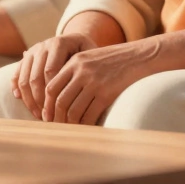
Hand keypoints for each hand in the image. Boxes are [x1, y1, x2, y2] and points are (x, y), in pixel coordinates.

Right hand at [11, 33, 96, 119]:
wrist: (76, 41)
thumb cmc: (87, 54)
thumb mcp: (91, 57)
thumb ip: (85, 70)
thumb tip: (79, 94)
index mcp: (59, 43)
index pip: (51, 71)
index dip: (53, 93)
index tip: (59, 111)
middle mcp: (43, 46)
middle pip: (36, 77)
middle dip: (40, 100)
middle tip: (48, 118)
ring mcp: (32, 51)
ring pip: (24, 79)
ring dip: (29, 99)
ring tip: (38, 115)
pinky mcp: (25, 58)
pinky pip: (17, 75)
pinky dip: (17, 88)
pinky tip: (21, 101)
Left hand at [43, 39, 159, 124]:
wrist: (137, 56)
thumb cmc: (112, 60)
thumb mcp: (89, 58)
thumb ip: (73, 71)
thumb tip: (57, 94)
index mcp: (74, 62)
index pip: (51, 87)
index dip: (47, 104)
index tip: (47, 115)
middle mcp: (81, 72)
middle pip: (60, 101)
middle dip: (56, 117)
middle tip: (56, 126)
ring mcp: (94, 83)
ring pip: (73, 110)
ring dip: (70, 123)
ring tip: (70, 128)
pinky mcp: (107, 93)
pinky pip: (90, 115)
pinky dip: (85, 124)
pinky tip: (85, 127)